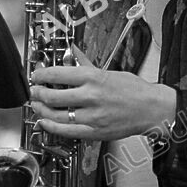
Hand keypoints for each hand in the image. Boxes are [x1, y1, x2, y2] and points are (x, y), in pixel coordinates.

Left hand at [30, 45, 176, 140]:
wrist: (152, 109)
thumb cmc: (134, 90)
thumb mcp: (109, 72)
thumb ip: (87, 65)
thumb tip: (72, 54)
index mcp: (94, 78)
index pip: (57, 74)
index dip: (41, 75)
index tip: (36, 75)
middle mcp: (91, 96)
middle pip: (52, 96)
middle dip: (38, 94)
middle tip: (35, 91)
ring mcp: (92, 116)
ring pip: (56, 115)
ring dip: (41, 110)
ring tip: (37, 106)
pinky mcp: (95, 132)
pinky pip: (66, 131)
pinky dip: (51, 127)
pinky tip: (45, 122)